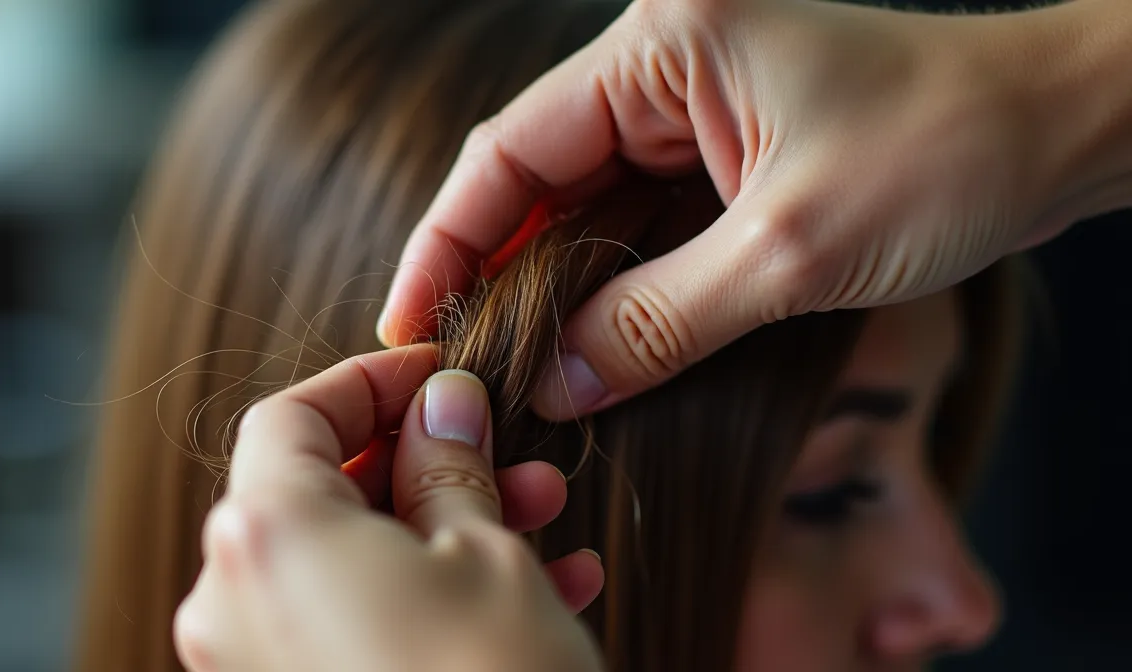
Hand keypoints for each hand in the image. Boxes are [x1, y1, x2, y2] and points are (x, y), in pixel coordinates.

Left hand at [174, 346, 605, 671]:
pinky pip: (347, 625)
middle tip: (513, 456)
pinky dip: (419, 596)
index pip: (295, 415)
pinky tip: (525, 593)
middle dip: (424, 464)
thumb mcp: (489, 555)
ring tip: (542, 521)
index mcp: (267, 536)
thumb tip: (441, 406)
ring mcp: (253, 666)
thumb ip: (450, 463)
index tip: (437, 373)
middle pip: (319, 489)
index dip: (371, 382)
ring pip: (344, 561)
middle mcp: (234, 601)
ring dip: (439, 529)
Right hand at [377, 0, 1114, 418]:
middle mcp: (662, 61)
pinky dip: (606, 277)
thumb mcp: (791, 252)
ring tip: (506, 367)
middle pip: (536, 175)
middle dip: (491, 271)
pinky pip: (636, 214)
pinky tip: (582, 339)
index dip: (448, 242)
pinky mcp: (722, 145)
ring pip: (582, 200)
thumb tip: (554, 386)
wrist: (1059, 128)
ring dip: (546, 282)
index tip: (409, 324)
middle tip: (455, 364)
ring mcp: (692, 101)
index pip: (512, 148)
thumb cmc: (949, 153)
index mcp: (663, 43)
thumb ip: (657, 321)